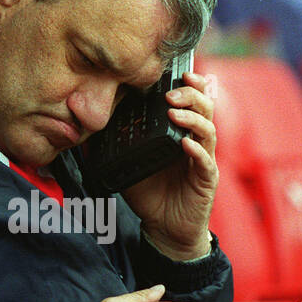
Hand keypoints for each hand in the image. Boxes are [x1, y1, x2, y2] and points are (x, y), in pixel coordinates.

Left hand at [120, 71, 217, 259]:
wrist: (165, 229)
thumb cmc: (151, 194)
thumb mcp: (130, 163)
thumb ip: (118, 143)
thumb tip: (93, 126)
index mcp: (181, 133)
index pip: (193, 102)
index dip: (191, 85)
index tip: (179, 72)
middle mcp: (196, 142)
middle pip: (205, 109)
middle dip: (191, 95)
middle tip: (171, 92)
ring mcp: (203, 161)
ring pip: (208, 131)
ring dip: (193, 118)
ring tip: (174, 112)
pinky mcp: (206, 180)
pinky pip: (205, 162)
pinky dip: (196, 150)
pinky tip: (184, 143)